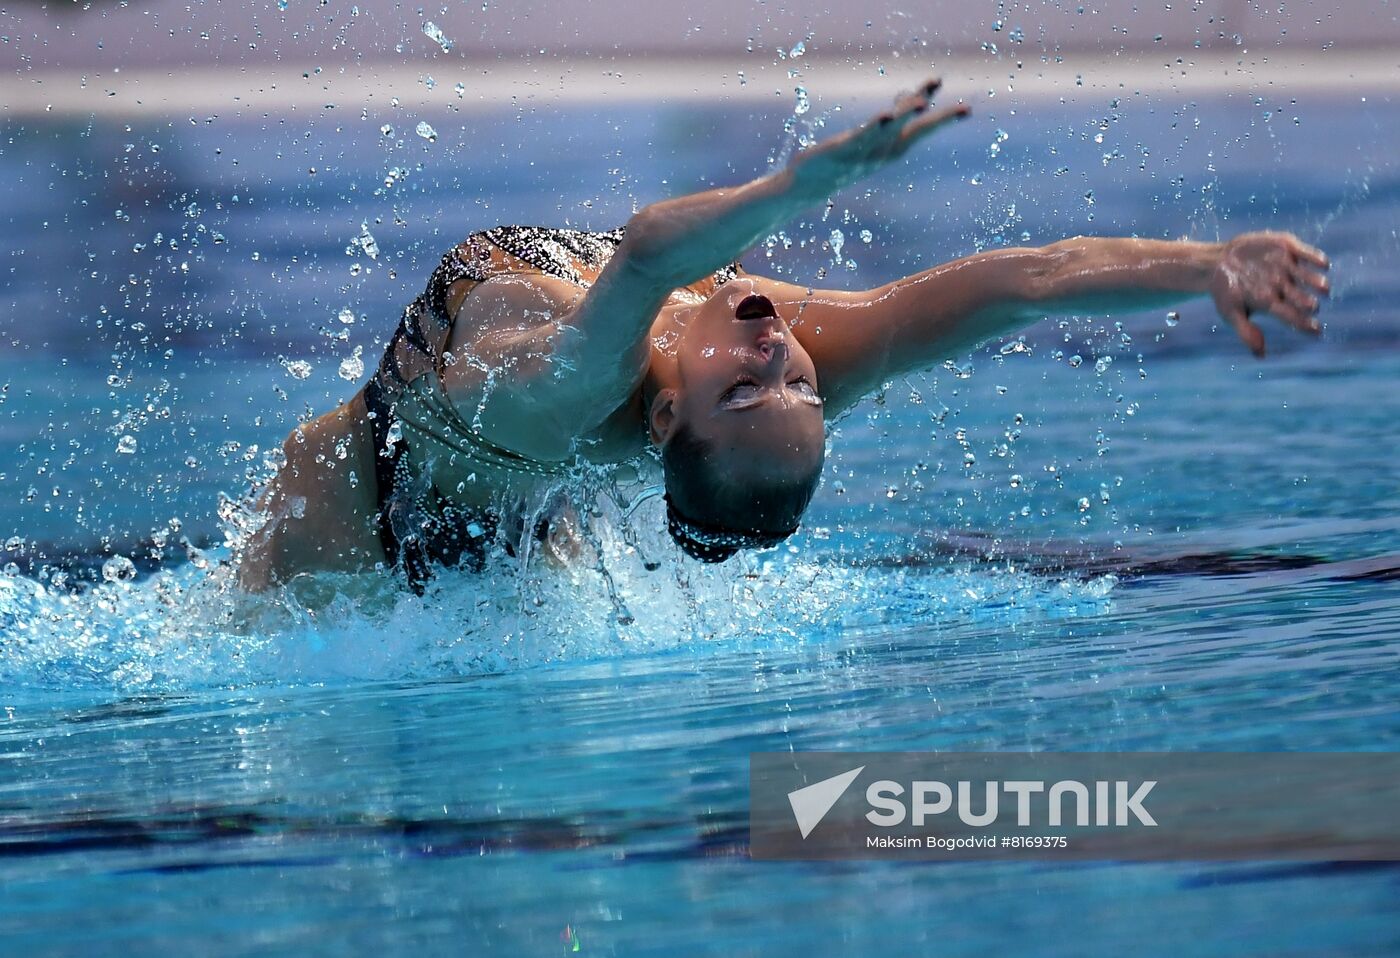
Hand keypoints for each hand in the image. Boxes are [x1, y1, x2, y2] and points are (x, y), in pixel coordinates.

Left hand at [787, 78, 969, 199]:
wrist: (807, 185)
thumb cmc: (843, 160)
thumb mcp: (872, 138)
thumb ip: (893, 119)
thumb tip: (912, 98)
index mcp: (893, 148)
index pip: (923, 128)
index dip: (945, 117)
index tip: (968, 110)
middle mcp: (884, 152)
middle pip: (916, 130)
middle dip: (940, 120)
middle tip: (965, 109)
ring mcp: (865, 152)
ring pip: (890, 130)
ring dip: (905, 116)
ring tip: (921, 102)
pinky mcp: (843, 149)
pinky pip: (862, 137)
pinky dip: (874, 126)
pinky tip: (885, 115)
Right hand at [1208, 231, 1330, 356]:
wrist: (1216, 262)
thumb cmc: (1224, 291)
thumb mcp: (1229, 312)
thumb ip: (1245, 331)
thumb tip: (1261, 356)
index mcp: (1272, 304)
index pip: (1292, 317)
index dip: (1304, 324)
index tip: (1316, 331)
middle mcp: (1283, 287)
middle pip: (1301, 297)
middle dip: (1307, 302)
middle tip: (1312, 306)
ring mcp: (1286, 267)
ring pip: (1307, 276)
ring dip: (1316, 282)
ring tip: (1323, 288)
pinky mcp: (1287, 249)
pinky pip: (1306, 253)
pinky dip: (1315, 258)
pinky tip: (1323, 264)